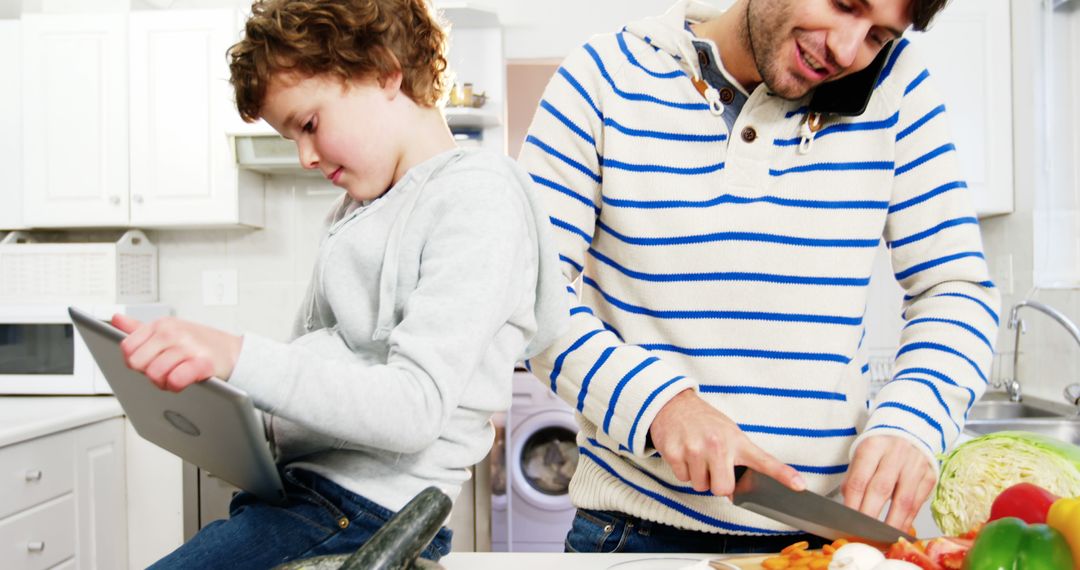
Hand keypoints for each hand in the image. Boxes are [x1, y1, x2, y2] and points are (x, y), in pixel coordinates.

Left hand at [111, 314, 241, 392]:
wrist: (233, 352)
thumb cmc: (199, 343)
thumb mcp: (169, 330)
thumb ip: (140, 328)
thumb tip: (116, 319)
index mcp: (161, 324)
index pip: (127, 347)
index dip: (134, 361)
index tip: (148, 362)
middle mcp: (172, 332)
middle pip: (138, 363)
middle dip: (147, 373)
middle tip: (163, 372)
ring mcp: (187, 346)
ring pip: (155, 374)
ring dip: (163, 383)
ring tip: (174, 378)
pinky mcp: (202, 362)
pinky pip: (176, 380)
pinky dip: (176, 385)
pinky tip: (183, 381)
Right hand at [648, 389, 805, 496]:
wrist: (672, 404)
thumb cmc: (704, 421)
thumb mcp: (728, 433)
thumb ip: (738, 459)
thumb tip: (736, 492)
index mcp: (736, 441)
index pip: (764, 460)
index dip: (783, 475)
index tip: (799, 485)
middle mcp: (717, 444)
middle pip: (722, 489)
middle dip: (717, 483)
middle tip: (712, 466)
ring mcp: (694, 449)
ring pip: (700, 486)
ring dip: (698, 476)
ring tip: (696, 454)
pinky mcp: (674, 453)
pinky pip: (682, 478)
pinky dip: (682, 470)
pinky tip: (683, 452)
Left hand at [842, 435, 935, 530]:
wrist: (912, 431)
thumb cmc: (882, 448)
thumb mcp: (863, 455)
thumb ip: (854, 479)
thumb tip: (848, 509)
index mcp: (872, 447)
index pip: (859, 480)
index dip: (852, 505)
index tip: (845, 523)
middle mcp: (895, 454)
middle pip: (880, 490)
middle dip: (869, 517)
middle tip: (861, 535)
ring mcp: (915, 466)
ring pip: (903, 501)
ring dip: (891, 524)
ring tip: (880, 539)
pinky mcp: (930, 477)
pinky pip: (918, 504)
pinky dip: (906, 521)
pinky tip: (896, 532)